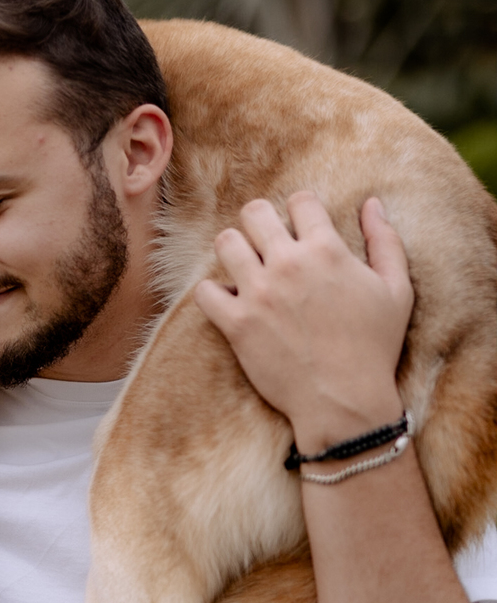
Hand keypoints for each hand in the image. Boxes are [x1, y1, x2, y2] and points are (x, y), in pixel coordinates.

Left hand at [193, 194, 412, 455]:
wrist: (344, 401)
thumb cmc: (374, 347)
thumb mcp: (396, 290)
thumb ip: (385, 241)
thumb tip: (372, 204)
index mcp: (327, 250)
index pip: (300, 201)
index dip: (300, 210)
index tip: (300, 228)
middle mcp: (289, 264)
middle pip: (254, 213)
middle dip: (259, 222)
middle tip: (265, 243)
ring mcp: (259, 293)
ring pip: (225, 243)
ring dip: (233, 250)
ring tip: (244, 267)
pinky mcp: (237, 324)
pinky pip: (206, 292)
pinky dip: (213, 294)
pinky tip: (228, 302)